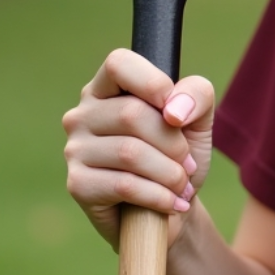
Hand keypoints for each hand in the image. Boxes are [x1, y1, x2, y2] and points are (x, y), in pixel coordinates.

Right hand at [62, 48, 216, 249]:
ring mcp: (75, 149)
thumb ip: (197, 95)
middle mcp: (83, 114)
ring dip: (170, 173)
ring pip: (130, 152)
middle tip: (186, 164)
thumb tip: (173, 109)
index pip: (118, 63)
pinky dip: (159, 196)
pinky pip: (124, 185)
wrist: (171, 210)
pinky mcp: (77, 184)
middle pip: (131, 114)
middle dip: (173, 143)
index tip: (177, 113)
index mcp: (107, 88)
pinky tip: (172, 203)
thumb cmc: (179, 157)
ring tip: (181, 185)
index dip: (153, 82)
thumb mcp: (199, 119)